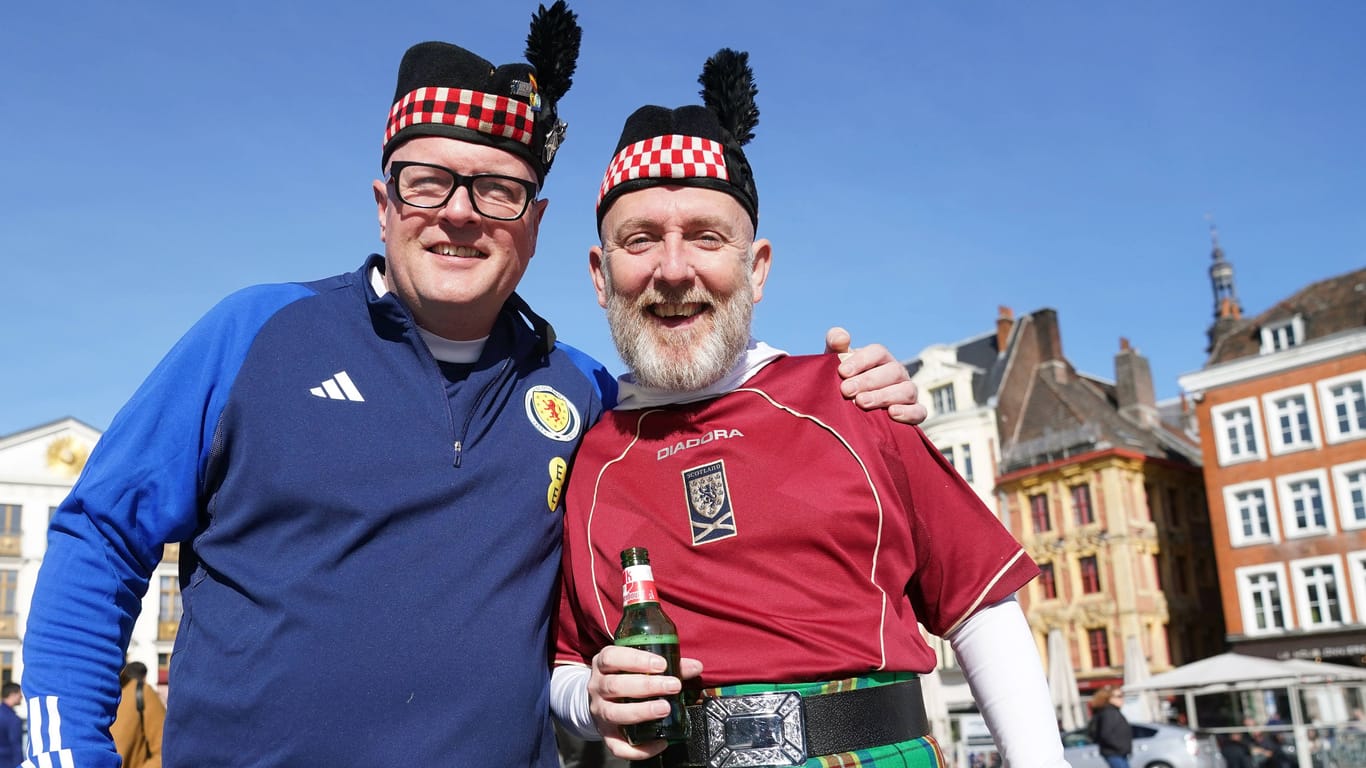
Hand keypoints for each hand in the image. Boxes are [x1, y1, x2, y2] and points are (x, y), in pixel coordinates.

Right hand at [588, 645, 702, 758]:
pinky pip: (618, 746)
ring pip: (614, 713)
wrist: (603, 699)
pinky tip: (659, 742)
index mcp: (604, 665)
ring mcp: (599, 712)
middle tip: (672, 686)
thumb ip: (668, 665)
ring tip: (665, 709)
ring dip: (642, 711)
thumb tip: (695, 667)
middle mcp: (597, 688)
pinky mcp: (606, 735)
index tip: (661, 664)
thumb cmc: (624, 677)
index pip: (612, 658)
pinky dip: (640, 748)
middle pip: (615, 686)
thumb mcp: (639, 665)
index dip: (636, 660)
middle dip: (646, 686)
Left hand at [825, 327, 926, 424]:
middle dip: (868, 381)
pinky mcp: (915, 413)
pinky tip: (892, 413)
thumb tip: (841, 338)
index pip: (878, 352)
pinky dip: (908, 412)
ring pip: (906, 390)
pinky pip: (919, 412)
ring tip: (861, 403)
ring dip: (884, 396)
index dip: (861, 360)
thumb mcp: (835, 363)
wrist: (851, 411)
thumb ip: (834, 346)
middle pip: (893, 371)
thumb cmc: (844, 382)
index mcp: (881, 359)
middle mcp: (898, 373)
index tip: (842, 372)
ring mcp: (908, 392)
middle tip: (846, 390)